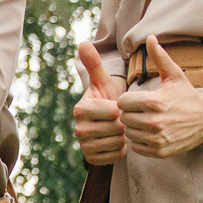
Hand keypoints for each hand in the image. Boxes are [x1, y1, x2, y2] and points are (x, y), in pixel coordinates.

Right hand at [73, 42, 127, 165]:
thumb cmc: (107, 98)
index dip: (122, 109)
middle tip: (121, 119)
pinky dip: (121, 149)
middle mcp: (78, 129)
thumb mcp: (103, 81)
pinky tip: (117, 141)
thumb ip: (94, 63)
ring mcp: (83, 146)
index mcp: (79, 109)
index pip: (112, 111)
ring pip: (117, 142)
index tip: (118, 106)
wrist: (107, 123)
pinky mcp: (91, 159)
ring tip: (119, 129)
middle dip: (124, 123)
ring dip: (124, 136)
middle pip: (116, 128)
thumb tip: (83, 43)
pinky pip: (116, 155)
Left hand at [118, 36, 202, 157]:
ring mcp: (157, 139)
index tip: (137, 100)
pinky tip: (149, 134)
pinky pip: (136, 148)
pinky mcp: (160, 151)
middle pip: (124, 119)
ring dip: (134, 129)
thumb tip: (150, 37)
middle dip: (130, 114)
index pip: (122, 103)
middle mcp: (154, 122)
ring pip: (129, 134)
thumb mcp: (174, 75)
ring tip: (146, 122)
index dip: (127, 100)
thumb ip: (159, 57)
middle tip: (141, 111)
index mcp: (153, 102)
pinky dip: (140, 142)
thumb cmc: (187, 95)